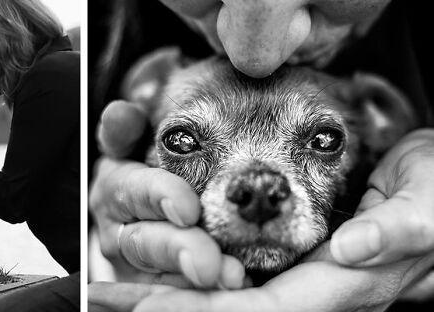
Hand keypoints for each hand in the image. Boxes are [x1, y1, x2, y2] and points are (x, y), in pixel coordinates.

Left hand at [90, 129, 433, 311]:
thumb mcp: (426, 205)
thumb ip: (395, 230)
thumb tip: (351, 251)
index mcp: (341, 286)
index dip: (199, 311)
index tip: (145, 304)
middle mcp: (312, 292)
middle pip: (225, 310)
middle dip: (164, 305)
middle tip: (104, 295)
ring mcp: (299, 279)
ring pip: (222, 298)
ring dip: (167, 292)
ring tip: (113, 285)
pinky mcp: (293, 262)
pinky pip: (233, 279)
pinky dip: (191, 277)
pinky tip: (160, 266)